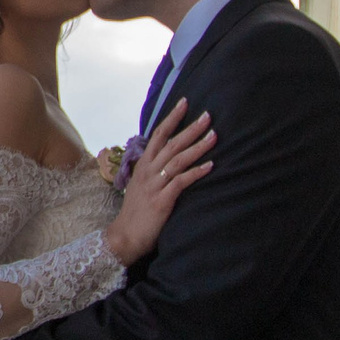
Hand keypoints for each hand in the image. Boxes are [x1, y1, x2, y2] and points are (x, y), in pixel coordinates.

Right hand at [102, 98, 214, 265]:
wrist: (124, 236)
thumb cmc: (136, 211)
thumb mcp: (140, 184)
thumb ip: (152, 170)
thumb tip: (167, 158)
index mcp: (144, 165)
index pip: (158, 135)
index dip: (172, 118)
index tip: (185, 102)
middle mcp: (148, 171)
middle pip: (172, 143)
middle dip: (191, 128)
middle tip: (208, 115)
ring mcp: (155, 185)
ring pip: (178, 159)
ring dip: (198, 147)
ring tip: (214, 136)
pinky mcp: (162, 200)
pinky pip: (181, 181)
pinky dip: (196, 172)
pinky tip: (210, 166)